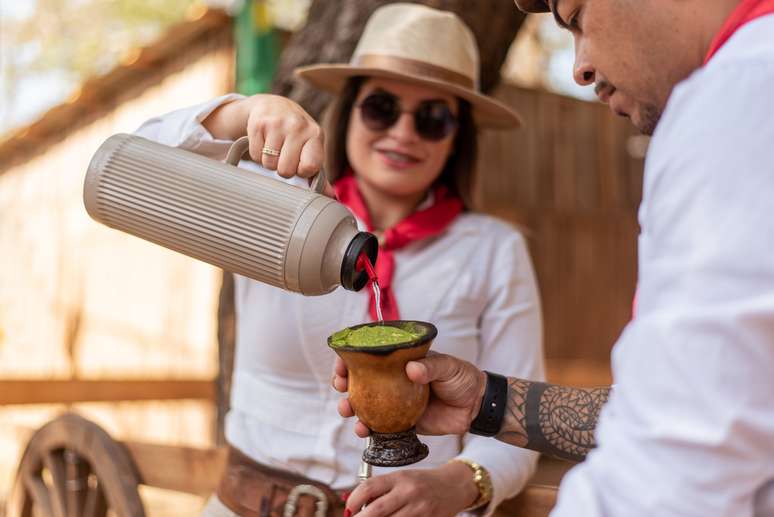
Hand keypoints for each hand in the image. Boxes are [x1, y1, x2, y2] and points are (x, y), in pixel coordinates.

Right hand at [203, 94, 332, 195]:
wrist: (273, 105)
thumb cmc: (296, 134)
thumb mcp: (311, 148)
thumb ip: (319, 174)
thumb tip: (330, 197)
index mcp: (316, 134)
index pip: (310, 167)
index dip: (302, 172)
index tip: (300, 164)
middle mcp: (298, 127)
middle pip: (286, 170)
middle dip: (284, 169)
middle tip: (285, 156)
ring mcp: (277, 124)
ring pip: (269, 165)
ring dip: (270, 162)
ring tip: (275, 148)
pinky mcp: (259, 124)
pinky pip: (256, 156)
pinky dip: (258, 154)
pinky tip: (264, 142)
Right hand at [333, 353, 486, 436]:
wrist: (476, 407)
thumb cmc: (462, 378)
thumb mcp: (448, 366)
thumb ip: (430, 367)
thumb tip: (411, 369)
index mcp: (401, 361)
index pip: (371, 355)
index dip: (351, 357)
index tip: (342, 363)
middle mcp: (393, 381)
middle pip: (360, 380)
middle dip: (343, 382)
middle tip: (340, 385)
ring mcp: (394, 402)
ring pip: (364, 404)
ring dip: (349, 406)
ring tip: (347, 410)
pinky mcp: (401, 423)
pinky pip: (378, 426)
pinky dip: (367, 429)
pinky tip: (363, 430)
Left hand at [344, 463, 477, 516]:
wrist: (453, 486)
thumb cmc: (422, 483)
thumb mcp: (401, 480)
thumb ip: (380, 491)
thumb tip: (353, 505)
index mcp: (399, 477)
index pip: (369, 487)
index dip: (353, 500)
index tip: (348, 509)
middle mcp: (409, 492)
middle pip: (376, 510)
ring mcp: (420, 509)